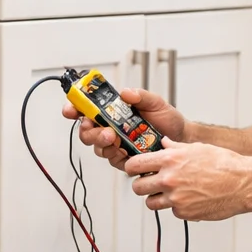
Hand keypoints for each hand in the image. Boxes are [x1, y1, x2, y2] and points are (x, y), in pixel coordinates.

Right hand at [61, 87, 187, 170]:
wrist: (181, 138)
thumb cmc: (166, 119)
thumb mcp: (155, 102)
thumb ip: (141, 96)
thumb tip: (126, 92)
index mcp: (112, 111)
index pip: (86, 109)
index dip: (74, 109)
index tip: (70, 110)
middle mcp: (110, 127)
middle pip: (86, 131)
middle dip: (89, 131)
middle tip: (102, 129)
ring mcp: (115, 144)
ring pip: (97, 146)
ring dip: (102, 143)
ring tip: (116, 139)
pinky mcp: (123, 158)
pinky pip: (112, 159)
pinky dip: (115, 155)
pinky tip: (124, 151)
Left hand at [124, 139, 251, 220]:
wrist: (243, 183)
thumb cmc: (224, 163)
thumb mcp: (197, 148)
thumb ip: (175, 147)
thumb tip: (163, 143)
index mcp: (169, 160)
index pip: (134, 165)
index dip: (132, 168)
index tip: (134, 170)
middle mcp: (169, 179)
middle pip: (137, 187)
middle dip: (142, 185)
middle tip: (151, 183)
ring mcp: (175, 198)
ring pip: (150, 203)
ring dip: (157, 198)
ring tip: (171, 192)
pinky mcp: (184, 213)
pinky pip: (171, 211)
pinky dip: (178, 207)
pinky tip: (191, 198)